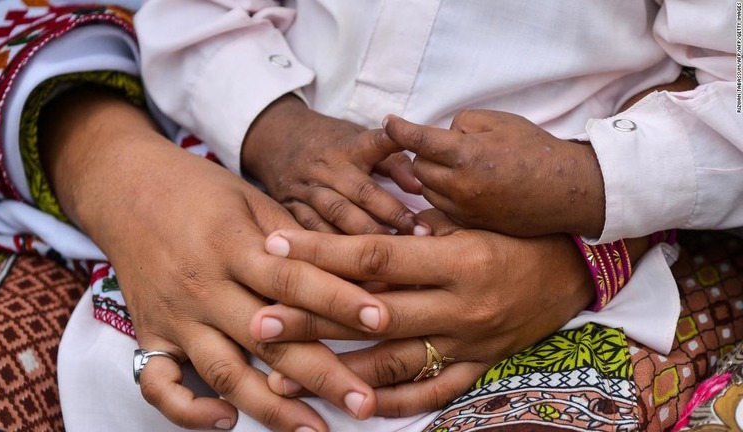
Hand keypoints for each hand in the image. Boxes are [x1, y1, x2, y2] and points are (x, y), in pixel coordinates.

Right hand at [40, 88, 394, 430]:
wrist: (126, 187)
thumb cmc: (201, 190)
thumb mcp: (252, 199)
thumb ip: (297, 240)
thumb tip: (356, 269)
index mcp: (233, 244)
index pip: (292, 279)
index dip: (339, 300)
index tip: (382, 320)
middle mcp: (203, 285)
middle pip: (268, 337)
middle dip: (320, 374)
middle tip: (364, 402)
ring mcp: (174, 315)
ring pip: (223, 370)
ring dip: (270, 407)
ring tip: (313, 431)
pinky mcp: (148, 334)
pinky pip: (158, 384)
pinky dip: (188, 410)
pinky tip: (227, 421)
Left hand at [248, 210, 595, 415]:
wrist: (579, 264)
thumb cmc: (522, 228)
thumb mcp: (475, 215)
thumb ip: (420, 224)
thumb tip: (365, 227)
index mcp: (457, 258)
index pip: (374, 256)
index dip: (321, 252)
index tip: (274, 246)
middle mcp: (460, 305)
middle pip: (371, 315)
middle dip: (310, 318)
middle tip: (257, 321)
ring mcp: (470, 342)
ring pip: (395, 362)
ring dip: (338, 371)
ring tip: (285, 378)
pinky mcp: (482, 365)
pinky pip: (437, 391)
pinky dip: (398, 403)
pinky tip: (358, 407)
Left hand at [382, 112, 605, 236]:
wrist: (566, 191)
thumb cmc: (535, 150)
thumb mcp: (500, 122)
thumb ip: (462, 124)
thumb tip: (439, 136)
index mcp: (468, 155)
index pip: (420, 140)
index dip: (399, 129)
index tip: (388, 122)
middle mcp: (461, 186)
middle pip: (418, 168)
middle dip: (424, 155)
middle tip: (445, 148)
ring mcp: (465, 209)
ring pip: (426, 190)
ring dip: (433, 177)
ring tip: (459, 169)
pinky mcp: (470, 225)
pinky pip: (441, 208)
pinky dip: (444, 195)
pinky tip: (464, 188)